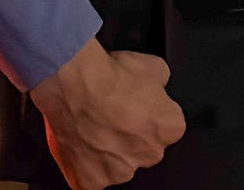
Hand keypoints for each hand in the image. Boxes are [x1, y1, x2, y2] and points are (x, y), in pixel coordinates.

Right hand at [31, 41, 183, 189]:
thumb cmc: (110, 76)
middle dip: (131, 136)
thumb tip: (158, 88)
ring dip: (110, 152)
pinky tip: (81, 144)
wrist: (73, 86)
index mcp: (170, 129)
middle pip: (144, 148)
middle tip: (113, 116)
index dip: (150, 113)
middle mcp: (150, 154)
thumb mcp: (153, 66)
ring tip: (93, 128)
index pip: (167, 126)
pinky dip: (86, 166)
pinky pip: (91, 178)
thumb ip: (162, 85)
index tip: (136, 106)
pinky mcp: (91, 181)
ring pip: (119, 165)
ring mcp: (120, 171)